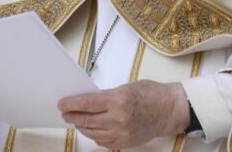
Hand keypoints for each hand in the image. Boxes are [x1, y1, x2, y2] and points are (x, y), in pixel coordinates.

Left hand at [59, 80, 190, 148]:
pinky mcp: (125, 143)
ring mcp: (122, 133)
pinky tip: (92, 129)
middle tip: (66, 113)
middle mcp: (119, 119)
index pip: (86, 103)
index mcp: (119, 100)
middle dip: (72, 116)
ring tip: (77, 121)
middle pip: (86, 120)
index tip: (62, 104)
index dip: (71, 104)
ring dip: (81, 127)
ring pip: (92, 133)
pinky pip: (102, 142)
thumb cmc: (151, 95)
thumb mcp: (126, 88)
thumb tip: (87, 100)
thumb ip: (106, 95)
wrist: (169, 110)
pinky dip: (94, 135)